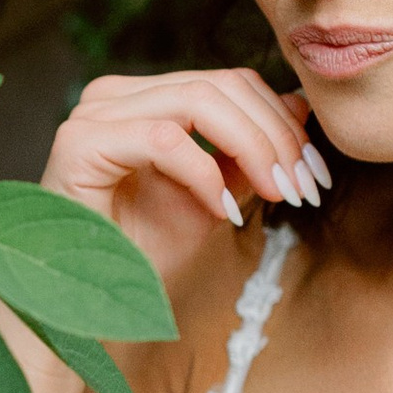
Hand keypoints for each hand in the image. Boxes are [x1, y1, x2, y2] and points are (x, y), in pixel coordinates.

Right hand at [40, 69, 328, 294]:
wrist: (89, 309)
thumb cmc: (142, 255)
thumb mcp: (215, 198)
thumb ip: (248, 154)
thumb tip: (299, 106)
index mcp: (143, 98)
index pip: (228, 82)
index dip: (280, 121)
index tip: (314, 174)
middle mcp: (113, 94)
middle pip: (220, 84)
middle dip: (275, 136)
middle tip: (304, 187)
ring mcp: (92, 113)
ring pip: (198, 101)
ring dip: (252, 149)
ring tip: (277, 195)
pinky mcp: (79, 142)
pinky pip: (163, 138)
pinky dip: (204, 173)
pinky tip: (221, 212)